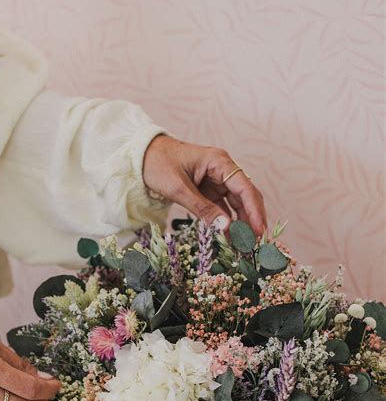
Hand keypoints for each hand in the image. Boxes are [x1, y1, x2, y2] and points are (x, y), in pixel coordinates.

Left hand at [143, 135, 266, 235]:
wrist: (141, 156)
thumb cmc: (158, 164)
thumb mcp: (178, 188)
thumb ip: (203, 209)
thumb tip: (226, 228)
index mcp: (219, 162)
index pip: (245, 188)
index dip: (255, 211)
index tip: (259, 231)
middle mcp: (223, 170)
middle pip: (246, 197)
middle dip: (252, 220)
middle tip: (254, 244)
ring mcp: (217, 181)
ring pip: (237, 205)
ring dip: (241, 224)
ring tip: (244, 245)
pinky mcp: (209, 191)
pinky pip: (223, 208)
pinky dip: (227, 223)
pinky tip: (230, 238)